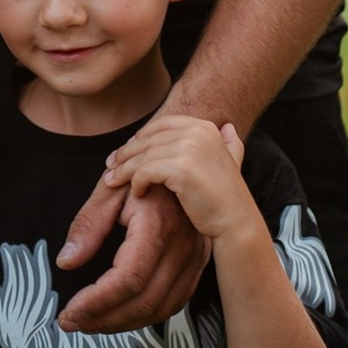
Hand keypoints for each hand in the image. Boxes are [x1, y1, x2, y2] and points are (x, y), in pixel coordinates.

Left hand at [55, 164, 210, 333]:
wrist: (180, 164)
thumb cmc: (142, 174)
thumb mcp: (109, 188)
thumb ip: (87, 225)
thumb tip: (67, 261)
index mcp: (157, 225)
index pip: (127, 279)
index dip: (96, 303)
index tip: (69, 312)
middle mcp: (181, 246)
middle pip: (144, 301)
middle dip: (103, 319)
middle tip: (71, 321)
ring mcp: (194, 258)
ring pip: (161, 308)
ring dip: (122, 323)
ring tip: (90, 321)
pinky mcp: (197, 264)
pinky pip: (174, 302)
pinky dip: (145, 315)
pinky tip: (120, 313)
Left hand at [104, 118, 253, 241]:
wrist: (236, 222)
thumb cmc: (228, 197)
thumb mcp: (231, 161)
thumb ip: (228, 143)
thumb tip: (227, 127)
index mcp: (204, 127)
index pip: (161, 125)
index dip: (140, 138)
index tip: (126, 151)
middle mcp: (197, 132)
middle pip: (148, 140)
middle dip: (126, 154)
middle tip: (111, 166)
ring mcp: (189, 148)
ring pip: (142, 156)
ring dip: (124, 170)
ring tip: (112, 181)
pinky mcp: (180, 169)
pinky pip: (145, 171)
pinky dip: (135, 182)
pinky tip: (136, 192)